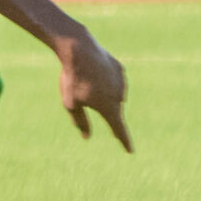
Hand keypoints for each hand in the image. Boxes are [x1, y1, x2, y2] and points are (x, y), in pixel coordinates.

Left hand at [53, 27, 132, 150]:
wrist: (79, 49)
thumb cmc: (73, 78)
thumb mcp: (71, 103)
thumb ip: (80, 121)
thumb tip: (86, 136)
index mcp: (109, 108)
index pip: (119, 129)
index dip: (124, 141)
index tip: (130, 151)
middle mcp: (120, 96)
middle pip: (112, 110)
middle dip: (101, 107)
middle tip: (83, 93)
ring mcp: (122, 82)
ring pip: (112, 94)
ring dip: (101, 91)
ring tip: (85, 79)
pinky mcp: (119, 68)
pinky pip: (112, 79)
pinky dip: (105, 79)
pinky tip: (93, 70)